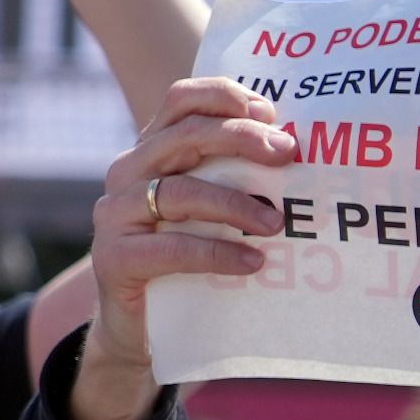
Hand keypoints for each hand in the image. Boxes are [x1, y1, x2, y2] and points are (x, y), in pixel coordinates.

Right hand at [68, 79, 292, 419]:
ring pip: (177, 191)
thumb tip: (306, 152)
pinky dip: (215, 253)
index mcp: (152, 150)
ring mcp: (115, 215)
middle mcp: (127, 173)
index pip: (180, 100)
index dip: (224, 96)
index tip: (273, 114)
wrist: (143, 322)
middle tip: (288, 155)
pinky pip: (168, 248)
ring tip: (276, 224)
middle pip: (183, 136)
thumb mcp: (212, 207)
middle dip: (241, 139)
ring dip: (234, 203)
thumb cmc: (191, 255)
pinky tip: (252, 264)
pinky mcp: (113, 258)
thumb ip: (236, 174)